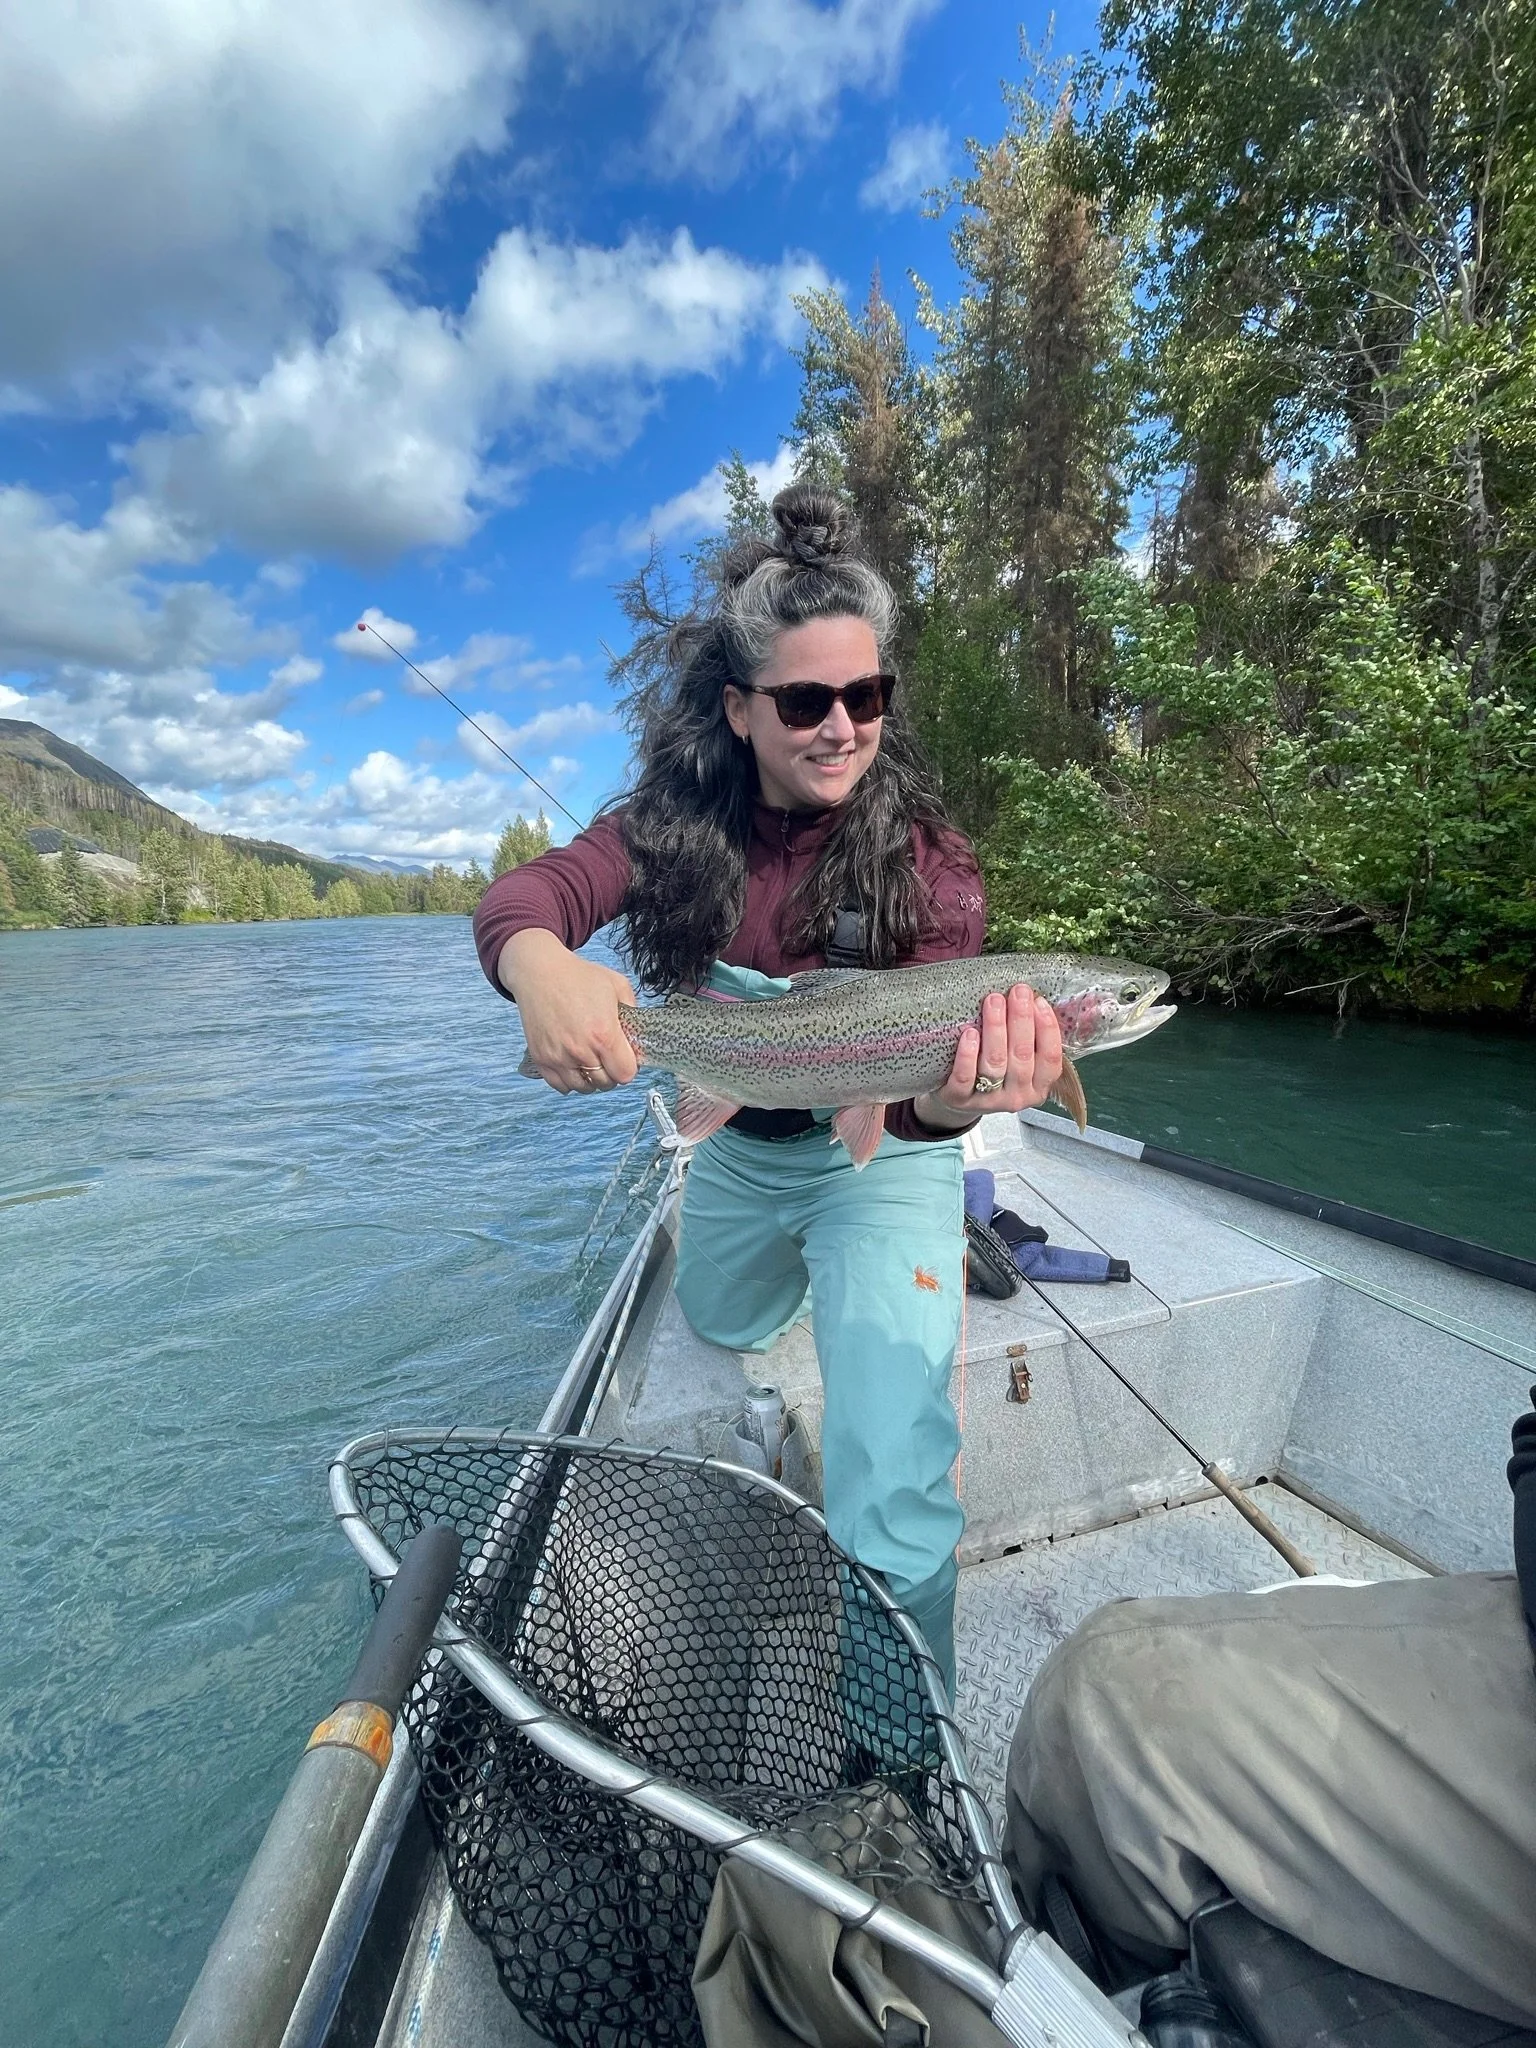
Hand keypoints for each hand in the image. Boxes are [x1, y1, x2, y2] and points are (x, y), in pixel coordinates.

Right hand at [498, 929, 638, 1093]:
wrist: (540, 972)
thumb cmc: (578, 977)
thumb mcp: (618, 986)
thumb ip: (633, 1014)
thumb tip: (637, 1038)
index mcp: (603, 1034)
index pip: (625, 1074)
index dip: (629, 1066)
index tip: (625, 1057)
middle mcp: (580, 1050)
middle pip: (606, 1083)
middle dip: (611, 1072)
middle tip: (608, 1056)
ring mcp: (558, 1057)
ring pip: (584, 1088)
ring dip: (591, 1078)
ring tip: (591, 1060)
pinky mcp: (541, 1059)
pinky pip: (561, 1086)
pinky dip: (570, 1080)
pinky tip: (575, 1065)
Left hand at [913, 984, 1063, 1130]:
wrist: (959, 1100)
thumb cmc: (993, 1071)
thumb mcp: (1019, 1061)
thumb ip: (1030, 1038)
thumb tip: (1035, 998)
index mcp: (1038, 1086)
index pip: (1050, 1058)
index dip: (1047, 1028)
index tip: (1039, 1001)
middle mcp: (1018, 1096)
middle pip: (1022, 1056)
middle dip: (1021, 1019)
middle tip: (1018, 992)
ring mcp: (989, 1100)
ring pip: (995, 1062)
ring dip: (996, 1029)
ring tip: (993, 1001)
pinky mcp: (961, 1100)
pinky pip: (966, 1078)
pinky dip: (968, 1055)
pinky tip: (970, 1034)